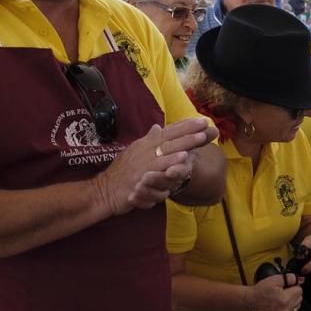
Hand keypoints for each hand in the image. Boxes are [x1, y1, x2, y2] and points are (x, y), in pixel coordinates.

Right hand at [94, 118, 213, 214]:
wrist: (104, 191)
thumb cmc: (122, 173)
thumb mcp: (134, 153)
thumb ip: (148, 141)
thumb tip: (156, 128)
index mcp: (145, 144)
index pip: (167, 131)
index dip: (184, 125)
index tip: (201, 120)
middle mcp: (144, 150)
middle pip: (170, 137)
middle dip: (189, 130)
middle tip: (206, 124)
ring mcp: (143, 162)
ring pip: (167, 150)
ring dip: (184, 143)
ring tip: (200, 137)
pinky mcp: (141, 176)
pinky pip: (159, 168)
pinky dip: (171, 162)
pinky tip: (183, 158)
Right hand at [251, 273, 303, 310]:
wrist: (252, 300)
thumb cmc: (262, 290)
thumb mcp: (275, 279)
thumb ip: (290, 278)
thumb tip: (300, 280)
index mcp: (285, 299)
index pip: (299, 290)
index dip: (293, 287)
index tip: (287, 287)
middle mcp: (285, 309)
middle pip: (299, 299)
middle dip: (293, 294)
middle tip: (283, 292)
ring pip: (297, 307)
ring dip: (292, 302)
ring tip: (282, 299)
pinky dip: (289, 310)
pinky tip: (282, 305)